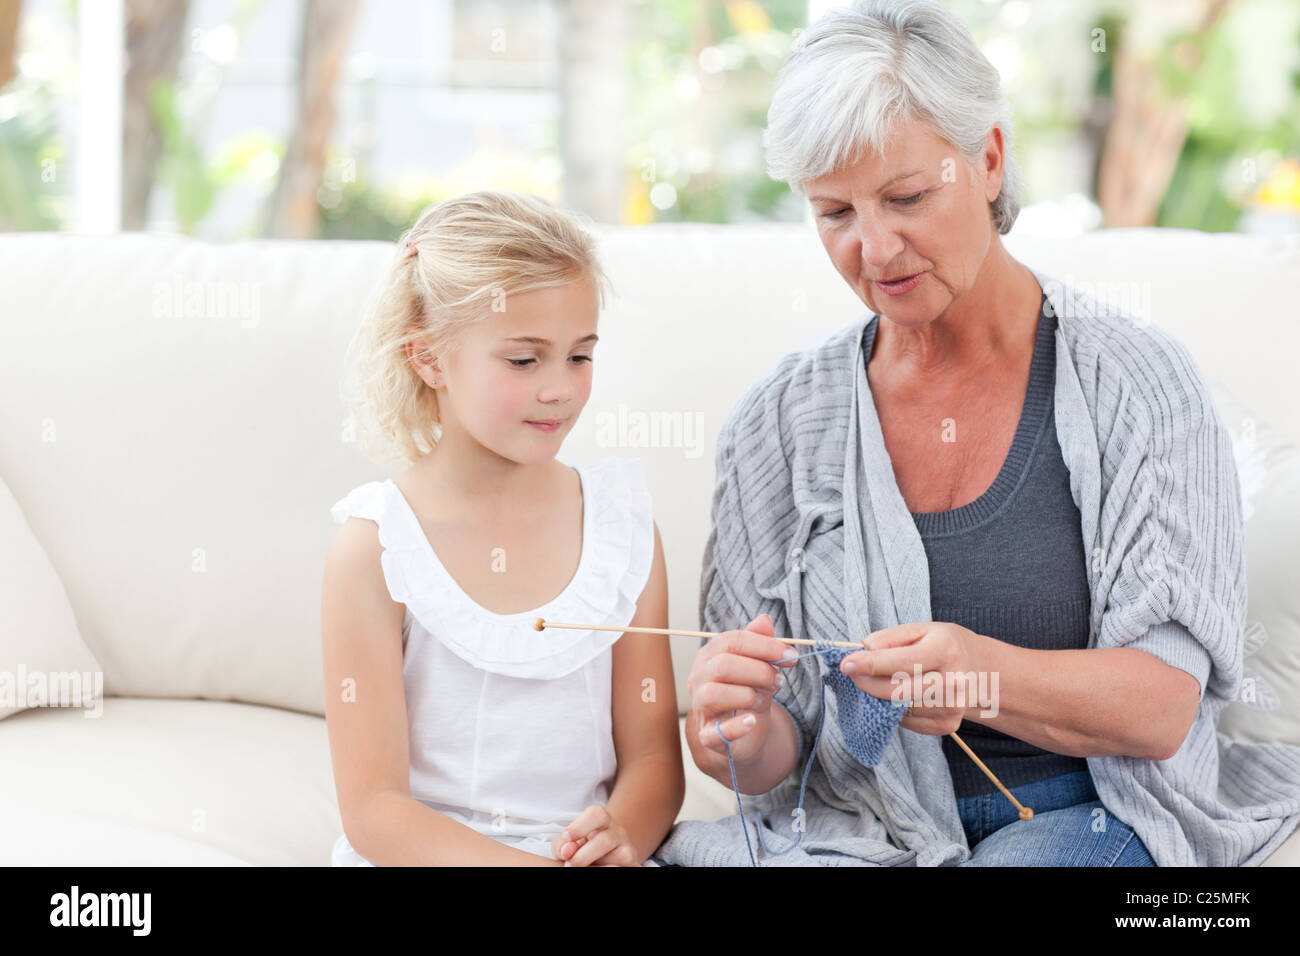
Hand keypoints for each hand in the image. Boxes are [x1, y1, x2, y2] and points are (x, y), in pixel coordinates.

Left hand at [551, 805, 638, 866]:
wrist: (602, 857)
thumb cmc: (580, 848)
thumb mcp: (567, 844)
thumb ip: (561, 845)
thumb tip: (568, 851)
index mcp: (602, 821)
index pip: (597, 814)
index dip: (579, 826)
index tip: (567, 838)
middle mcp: (618, 832)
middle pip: (605, 840)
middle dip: (583, 856)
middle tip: (570, 865)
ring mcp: (628, 850)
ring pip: (619, 857)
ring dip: (598, 867)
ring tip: (586, 868)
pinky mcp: (634, 864)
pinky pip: (625, 867)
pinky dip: (609, 869)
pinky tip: (600, 868)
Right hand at [686, 613, 798, 763]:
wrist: (742, 735)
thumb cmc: (747, 694)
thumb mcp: (758, 668)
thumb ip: (760, 645)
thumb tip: (764, 620)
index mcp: (709, 656)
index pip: (731, 641)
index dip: (764, 646)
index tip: (791, 655)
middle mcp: (699, 679)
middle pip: (722, 665)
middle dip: (758, 670)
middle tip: (780, 680)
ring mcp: (700, 708)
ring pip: (713, 694)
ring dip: (746, 694)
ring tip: (763, 698)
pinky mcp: (707, 736)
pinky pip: (714, 732)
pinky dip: (736, 727)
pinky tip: (752, 721)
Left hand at [839, 621, 989, 735]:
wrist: (982, 671)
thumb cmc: (944, 645)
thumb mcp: (921, 630)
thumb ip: (889, 639)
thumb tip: (862, 652)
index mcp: (946, 650)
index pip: (900, 662)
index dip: (869, 664)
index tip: (847, 664)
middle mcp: (953, 682)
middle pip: (897, 692)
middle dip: (867, 683)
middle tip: (854, 673)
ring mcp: (953, 707)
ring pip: (899, 708)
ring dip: (879, 696)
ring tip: (879, 680)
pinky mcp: (948, 725)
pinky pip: (907, 721)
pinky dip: (894, 709)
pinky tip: (900, 695)